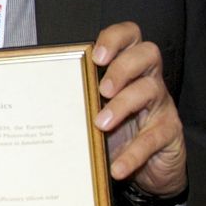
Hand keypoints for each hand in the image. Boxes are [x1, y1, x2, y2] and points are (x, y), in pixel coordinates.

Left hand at [92, 22, 187, 196]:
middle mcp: (148, 80)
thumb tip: (35, 101)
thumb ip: (77, 100)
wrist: (148, 169)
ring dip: (123, 105)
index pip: (129, 36)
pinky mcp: (170, 132)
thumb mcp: (94, 112)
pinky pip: (154, 138)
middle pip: (147, 53)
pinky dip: (133, 153)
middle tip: (102, 90)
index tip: (96, 56)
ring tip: (101, 124)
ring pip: (151, 89)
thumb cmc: (116, 133)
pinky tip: (116, 167)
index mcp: (128, 69)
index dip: (115, 38)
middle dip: (122, 67)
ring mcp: (162, 105)